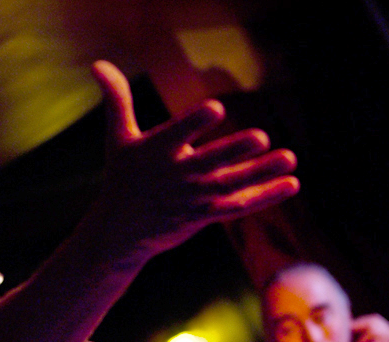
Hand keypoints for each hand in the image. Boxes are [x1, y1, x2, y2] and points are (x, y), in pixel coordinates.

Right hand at [87, 60, 298, 256]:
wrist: (120, 231)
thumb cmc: (122, 178)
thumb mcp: (118, 138)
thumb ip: (117, 100)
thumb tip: (98, 63)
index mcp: (157, 152)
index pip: (177, 134)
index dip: (195, 122)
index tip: (215, 109)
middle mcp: (178, 175)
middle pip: (210, 162)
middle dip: (235, 151)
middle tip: (261, 137)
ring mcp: (194, 197)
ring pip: (232, 185)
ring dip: (262, 173)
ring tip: (290, 158)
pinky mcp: (206, 215)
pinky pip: (240, 206)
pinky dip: (265, 196)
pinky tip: (291, 184)